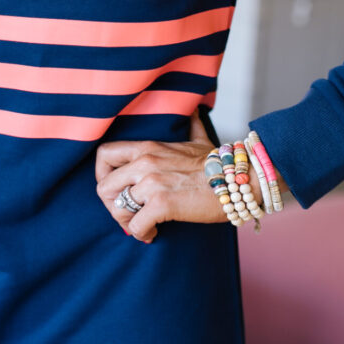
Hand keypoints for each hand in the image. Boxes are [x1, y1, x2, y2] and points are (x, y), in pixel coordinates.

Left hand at [95, 110, 261, 241]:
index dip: (103, 176)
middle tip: (129, 215)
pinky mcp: (161, 204)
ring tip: (142, 226)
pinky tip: (154, 234)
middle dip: (113, 206)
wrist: (240, 179)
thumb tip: (196, 109)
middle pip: (103, 187)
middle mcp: (145, 162)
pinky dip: (142, 234)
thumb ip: (191, 125)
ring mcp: (151, 182)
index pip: (104, 155)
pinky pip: (136, 226)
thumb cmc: (220, 164)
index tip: (117, 190)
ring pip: (117, 209)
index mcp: (147, 147)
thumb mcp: (199, 139)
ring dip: (127, 223)